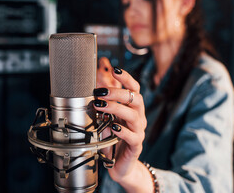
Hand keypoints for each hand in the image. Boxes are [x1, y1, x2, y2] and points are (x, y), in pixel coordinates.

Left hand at [95, 60, 149, 190]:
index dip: (126, 78)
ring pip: (133, 115)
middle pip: (135, 98)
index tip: (115, 69)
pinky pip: (132, 136)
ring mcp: (139, 131)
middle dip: (117, 92)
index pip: (134, 88)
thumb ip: (104, 103)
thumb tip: (94, 84)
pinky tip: (113, 126)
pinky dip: (122, 130)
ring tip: (100, 106)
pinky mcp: (136, 145)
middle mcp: (138, 117)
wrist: (120, 165)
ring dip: (116, 108)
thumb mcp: (106, 117)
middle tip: (100, 91)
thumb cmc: (112, 139)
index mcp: (132, 108)